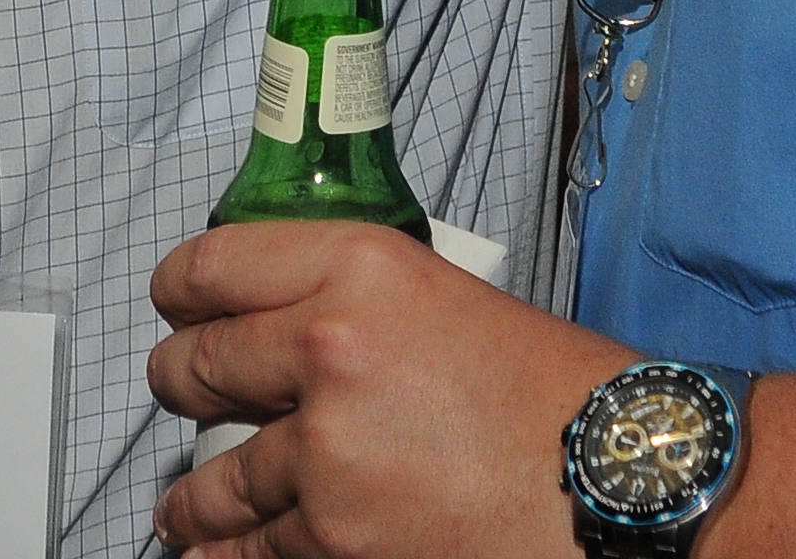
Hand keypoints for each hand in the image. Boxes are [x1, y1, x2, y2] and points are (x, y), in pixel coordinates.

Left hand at [145, 221, 625, 558]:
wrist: (623, 488)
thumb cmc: (563, 401)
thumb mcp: (453, 304)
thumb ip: (362, 308)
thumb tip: (295, 333)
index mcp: (362, 269)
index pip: (218, 266)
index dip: (180, 290)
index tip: (172, 305)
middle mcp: (328, 348)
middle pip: (199, 364)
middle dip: (179, 385)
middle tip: (178, 393)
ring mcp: (325, 453)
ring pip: (216, 478)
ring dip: (197, 497)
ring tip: (188, 508)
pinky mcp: (334, 539)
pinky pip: (252, 551)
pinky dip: (230, 557)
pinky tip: (216, 556)